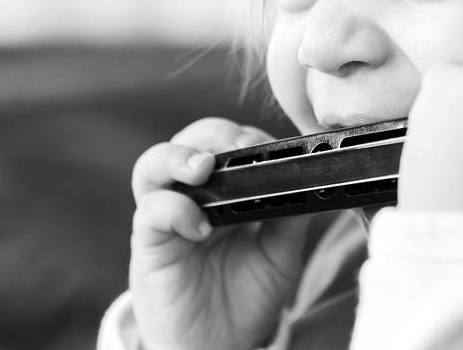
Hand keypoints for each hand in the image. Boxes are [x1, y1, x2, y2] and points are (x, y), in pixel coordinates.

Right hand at [129, 118, 311, 349]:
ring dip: (179, 155)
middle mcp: (194, 193)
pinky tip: (200, 226)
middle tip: (238, 146)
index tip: (271, 146)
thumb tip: (313, 182)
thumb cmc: (246, 295)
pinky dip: (173, 209)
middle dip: (214, 133)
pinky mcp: (149, 242)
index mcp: (227, 189)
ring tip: (204, 166)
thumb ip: (292, 218)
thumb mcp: (281, 254)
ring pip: (155, 162)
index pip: (230, 142)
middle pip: (191, 139)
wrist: (219, 344)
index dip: (247, 136)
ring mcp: (168, 215)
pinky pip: (150, 211)